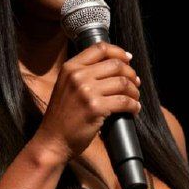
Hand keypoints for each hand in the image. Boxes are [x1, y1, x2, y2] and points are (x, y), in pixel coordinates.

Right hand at [34, 41, 140, 162]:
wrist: (53, 140)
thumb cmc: (62, 116)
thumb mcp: (66, 86)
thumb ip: (83, 74)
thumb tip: (115, 64)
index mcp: (70, 67)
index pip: (100, 48)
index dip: (119, 52)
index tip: (128, 59)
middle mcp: (78, 76)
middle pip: (116, 65)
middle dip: (130, 74)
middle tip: (135, 83)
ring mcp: (86, 92)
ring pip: (123, 83)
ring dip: (134, 91)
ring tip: (134, 98)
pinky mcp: (95, 108)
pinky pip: (124, 102)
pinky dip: (133, 106)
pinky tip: (134, 109)